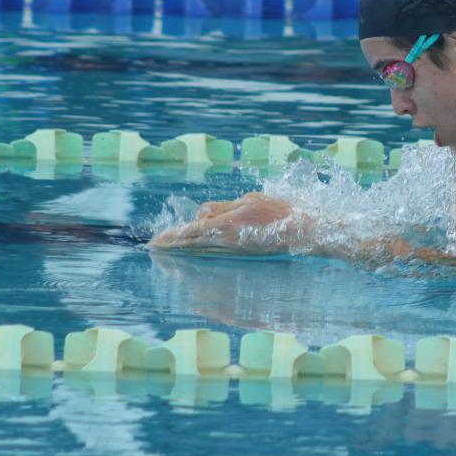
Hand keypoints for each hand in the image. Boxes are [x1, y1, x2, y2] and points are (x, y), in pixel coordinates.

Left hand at [148, 193, 300, 252]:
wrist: (302, 232)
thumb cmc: (278, 212)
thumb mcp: (248, 200)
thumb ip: (223, 207)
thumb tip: (201, 212)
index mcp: (226, 224)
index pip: (191, 231)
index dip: (171, 237)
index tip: (154, 242)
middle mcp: (226, 241)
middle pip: (192, 245)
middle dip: (171, 246)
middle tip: (153, 249)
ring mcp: (234, 250)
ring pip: (201, 251)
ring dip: (183, 251)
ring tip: (168, 251)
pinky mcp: (241, 254)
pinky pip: (214, 254)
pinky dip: (200, 254)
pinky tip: (194, 255)